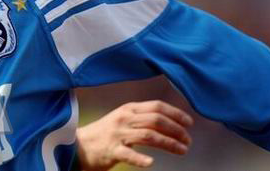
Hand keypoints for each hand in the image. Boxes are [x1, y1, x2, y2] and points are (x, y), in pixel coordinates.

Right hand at [75, 100, 193, 170]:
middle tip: (187, 140)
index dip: (175, 113)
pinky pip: (128, 154)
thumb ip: (142, 118)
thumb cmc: (106, 133)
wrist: (79, 145)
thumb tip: (170, 122)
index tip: (189, 123)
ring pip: (148, 136)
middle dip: (176, 130)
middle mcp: (124, 119)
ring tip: (182, 150)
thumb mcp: (123, 119)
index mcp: (128, 109)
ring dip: (169, 144)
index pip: (156, 106)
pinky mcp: (111, 151)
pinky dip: (140, 159)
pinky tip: (151, 163)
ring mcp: (117, 134)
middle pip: (156, 120)